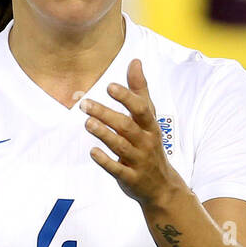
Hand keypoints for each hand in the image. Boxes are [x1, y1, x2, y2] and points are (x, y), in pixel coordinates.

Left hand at [81, 58, 177, 207]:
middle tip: (84, 104)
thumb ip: (139, 90)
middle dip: (105, 114)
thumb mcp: (148, 118)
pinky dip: (105, 161)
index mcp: (150, 126)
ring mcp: (139, 161)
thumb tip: (135, 61)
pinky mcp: (130, 178)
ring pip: (120, 146)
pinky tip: (92, 151)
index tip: (110, 87)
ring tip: (87, 123)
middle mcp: (146, 142)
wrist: (161, 186)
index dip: (126, 97)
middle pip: (126, 126)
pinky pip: (117, 170)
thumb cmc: (149, 144)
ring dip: (103, 134)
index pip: (140, 109)